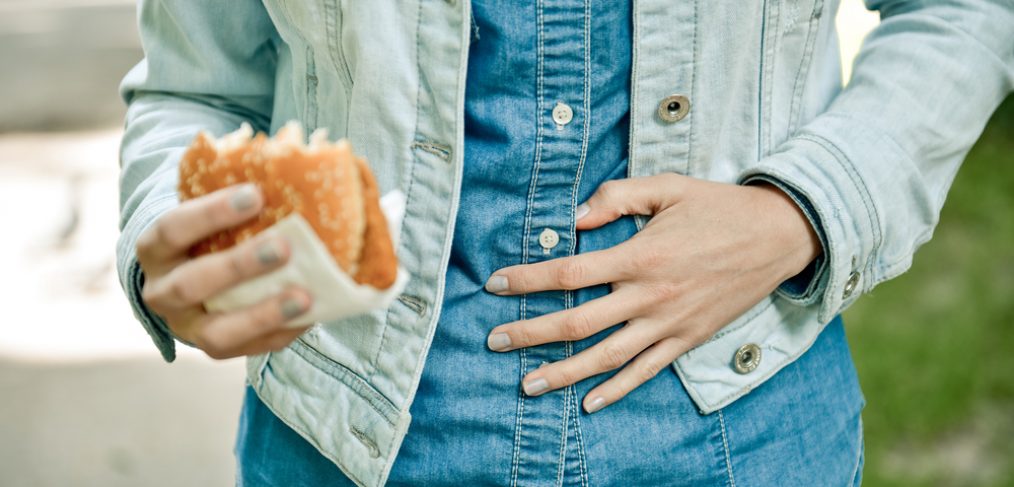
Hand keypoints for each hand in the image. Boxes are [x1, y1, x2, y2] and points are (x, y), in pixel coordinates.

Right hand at [136, 183, 312, 358]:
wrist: (186, 283)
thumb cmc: (209, 236)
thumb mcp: (208, 216)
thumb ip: (239, 202)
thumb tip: (295, 169)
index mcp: (155, 249)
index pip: (173, 229)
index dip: (212, 213)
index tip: (256, 194)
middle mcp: (161, 291)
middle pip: (191, 284)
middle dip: (238, 266)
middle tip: (283, 247)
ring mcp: (185, 326)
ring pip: (216, 332)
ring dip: (262, 314)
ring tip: (305, 297)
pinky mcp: (213, 349)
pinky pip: (248, 350)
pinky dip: (281, 333)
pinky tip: (312, 315)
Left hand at [484, 174, 819, 412]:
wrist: (779, 236)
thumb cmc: (719, 207)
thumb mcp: (668, 187)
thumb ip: (618, 196)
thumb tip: (575, 217)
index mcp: (640, 255)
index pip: (569, 272)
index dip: (527, 279)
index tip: (495, 283)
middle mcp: (649, 296)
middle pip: (577, 322)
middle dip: (530, 333)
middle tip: (494, 341)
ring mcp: (669, 323)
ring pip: (606, 357)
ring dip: (563, 372)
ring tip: (527, 384)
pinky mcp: (687, 339)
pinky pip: (646, 371)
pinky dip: (617, 390)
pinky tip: (589, 403)